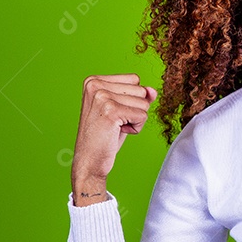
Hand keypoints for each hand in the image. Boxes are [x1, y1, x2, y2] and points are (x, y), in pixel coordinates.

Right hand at [71, 74, 157, 195]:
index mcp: (94, 80)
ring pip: (144, 103)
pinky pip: (142, 116)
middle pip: (141, 90)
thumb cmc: (105, 136)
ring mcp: (102, 97)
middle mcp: (95, 84)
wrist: (89, 161)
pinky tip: (118, 132)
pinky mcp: (111, 111)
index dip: (131, 100)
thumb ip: (138, 96)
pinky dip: (136, 128)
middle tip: (114, 123)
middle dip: (135, 110)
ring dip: (135, 119)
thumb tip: (153, 90)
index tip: (113, 113)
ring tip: (115, 127)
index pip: (134, 79)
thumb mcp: (122, 110)